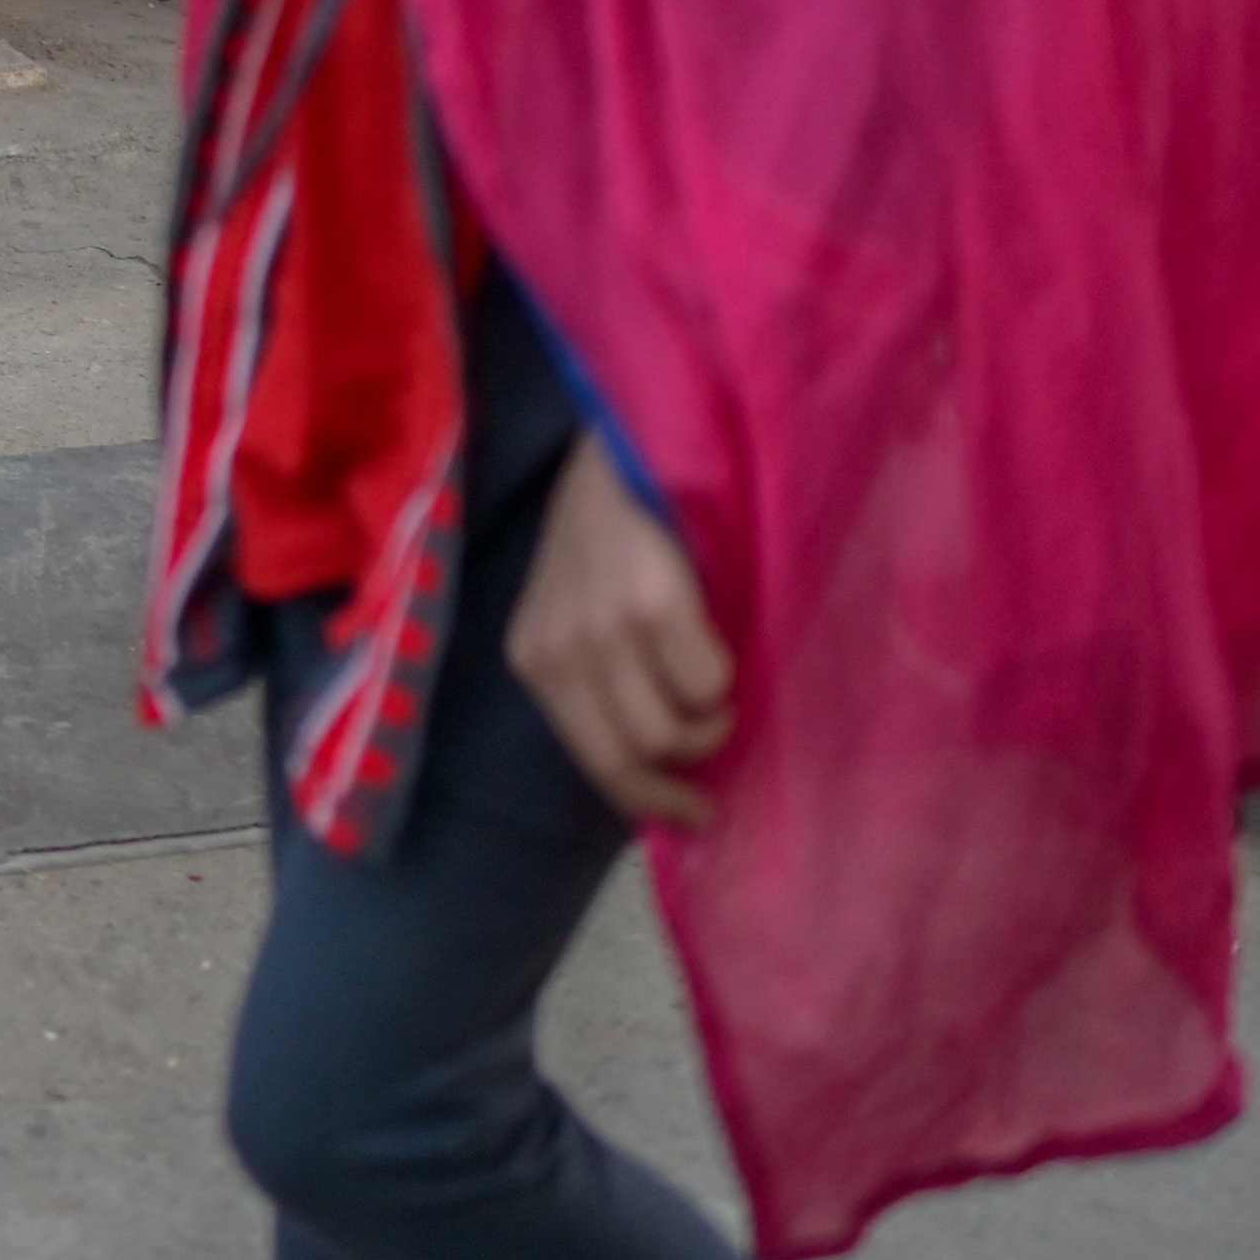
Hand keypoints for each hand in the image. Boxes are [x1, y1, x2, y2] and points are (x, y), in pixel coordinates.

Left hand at [506, 462, 731, 830]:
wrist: (629, 444)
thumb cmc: (614, 533)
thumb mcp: (583, 611)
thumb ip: (607, 680)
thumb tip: (662, 767)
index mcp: (533, 656)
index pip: (588, 757)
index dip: (645, 799)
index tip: (689, 816)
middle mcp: (558, 649)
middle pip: (627, 758)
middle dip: (682, 784)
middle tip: (716, 787)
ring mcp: (602, 626)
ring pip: (673, 731)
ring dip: (710, 726)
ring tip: (717, 695)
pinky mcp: (652, 602)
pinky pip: (706, 683)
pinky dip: (725, 681)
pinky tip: (720, 647)